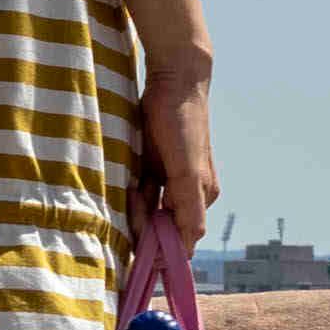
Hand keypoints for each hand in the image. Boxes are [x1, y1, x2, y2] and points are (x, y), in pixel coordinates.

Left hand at [143, 68, 220, 242]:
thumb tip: (189, 249)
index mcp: (202, 197)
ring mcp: (170, 179)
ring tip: (131, 184)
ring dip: (136, 208)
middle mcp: (189, 192)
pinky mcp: (154, 166)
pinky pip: (140, 192)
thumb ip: (190, 210)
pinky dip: (131, 194)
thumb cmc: (183, 125)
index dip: (162, 245)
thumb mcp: (188, 172)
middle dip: (145, 223)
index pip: (182, 239)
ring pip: (148, 210)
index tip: (141, 239)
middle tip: (133, 198)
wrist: (173, 80)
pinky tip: (127, 182)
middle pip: (162, 227)